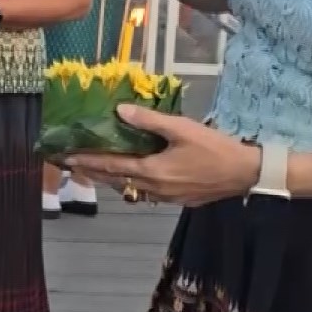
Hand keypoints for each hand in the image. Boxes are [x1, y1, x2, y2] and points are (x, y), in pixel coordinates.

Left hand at [58, 105, 258, 207]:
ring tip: (96, 169)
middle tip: (72, 165)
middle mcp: (154, 189)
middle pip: (116, 181)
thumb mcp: (182, 128)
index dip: (87, 160)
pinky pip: (146, 193)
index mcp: (152, 171)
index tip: (66, 157)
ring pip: (131, 189)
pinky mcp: (178, 200)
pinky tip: (132, 176)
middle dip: (93, 172)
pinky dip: (132, 184)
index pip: (111, 166)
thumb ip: (149, 120)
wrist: (245, 173)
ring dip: (112, 179)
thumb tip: (119, 110)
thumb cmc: (214, 148)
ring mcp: (166, 197)